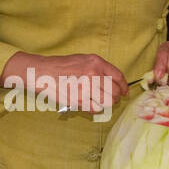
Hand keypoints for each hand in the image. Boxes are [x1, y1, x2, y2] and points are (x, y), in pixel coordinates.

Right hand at [1, 53, 128, 113]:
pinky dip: (96, 109)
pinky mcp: (79, 100)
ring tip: (103, 103)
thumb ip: (99, 68)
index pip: (118, 76)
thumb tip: (114, 82)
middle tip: (114, 99)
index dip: (124, 86)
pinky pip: (96, 109)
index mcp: (96, 62)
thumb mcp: (83, 60)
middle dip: (117, 97)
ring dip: (108, 104)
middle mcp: (93, 74)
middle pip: (116, 91)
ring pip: (109, 102)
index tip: (125, 91)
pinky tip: (92, 105)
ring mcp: (86, 88)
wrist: (43, 72)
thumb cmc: (62, 66)